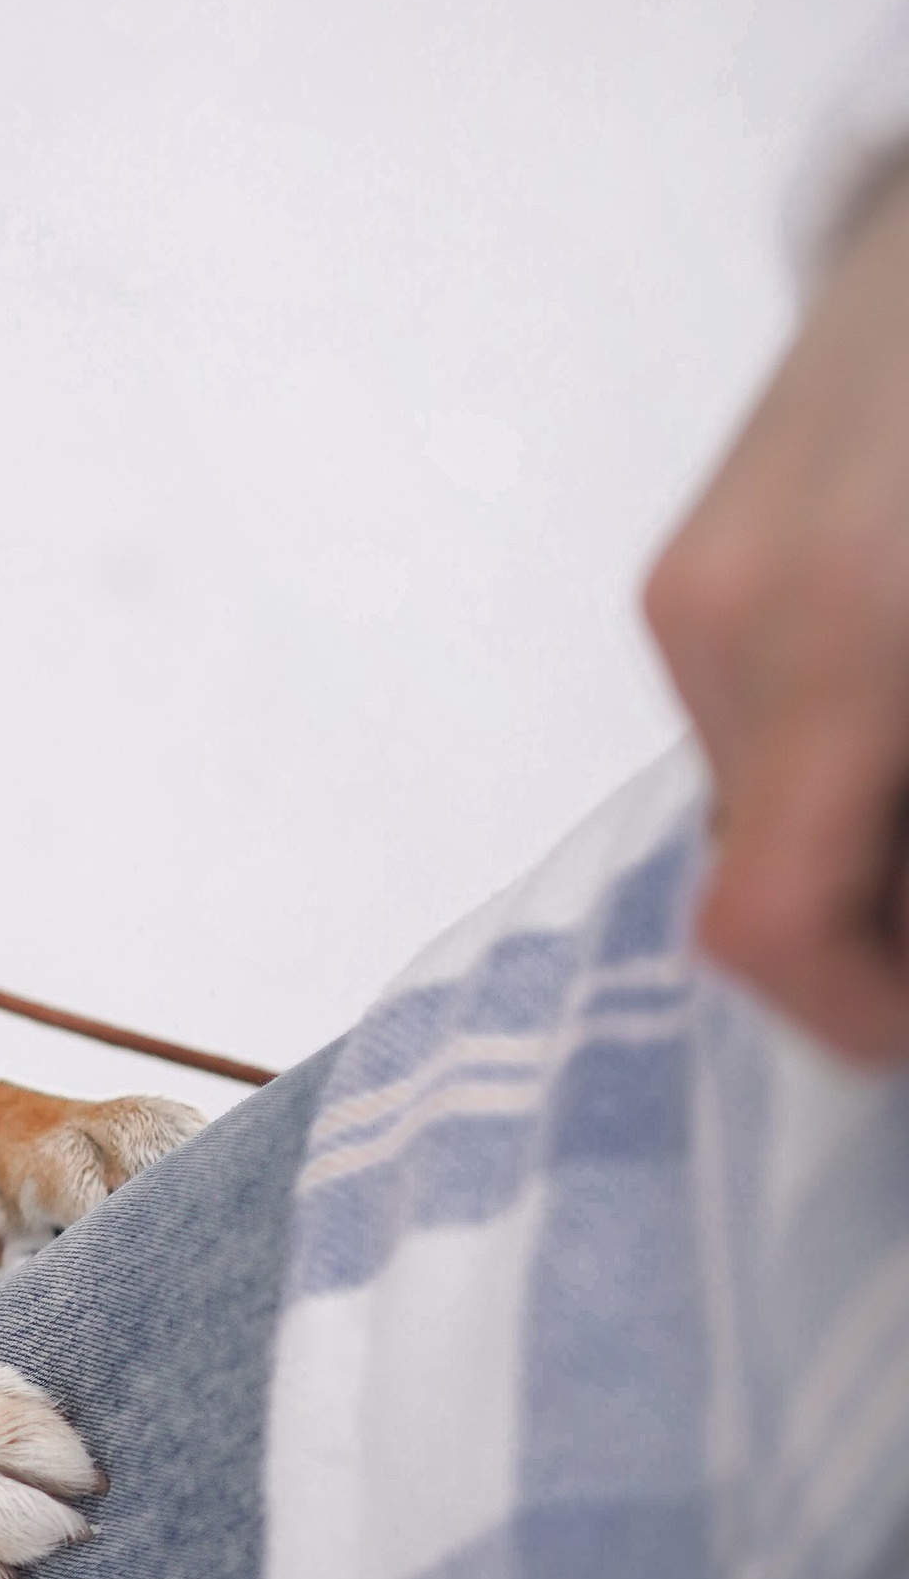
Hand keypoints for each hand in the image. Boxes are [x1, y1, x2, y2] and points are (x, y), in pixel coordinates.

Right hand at [644, 165, 908, 1065]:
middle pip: (771, 884)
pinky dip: (849, 755)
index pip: (768, 927)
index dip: (863, 1020)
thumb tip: (896, 936)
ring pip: (768, 811)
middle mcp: (727, 625)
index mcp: (837, 643)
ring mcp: (692, 589)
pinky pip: (758, 724)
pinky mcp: (690, 558)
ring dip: (872, 837)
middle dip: (887, 927)